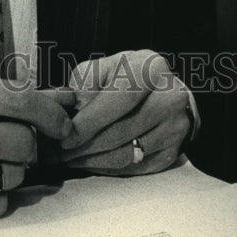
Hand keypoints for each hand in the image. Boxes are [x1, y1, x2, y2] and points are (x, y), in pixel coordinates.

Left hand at [56, 49, 190, 175]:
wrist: (163, 91)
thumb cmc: (125, 77)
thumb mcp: (103, 68)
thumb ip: (85, 85)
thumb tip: (72, 114)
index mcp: (150, 68)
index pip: (121, 98)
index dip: (91, 120)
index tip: (66, 136)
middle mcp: (170, 97)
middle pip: (123, 130)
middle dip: (86, 146)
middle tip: (61, 153)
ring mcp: (176, 127)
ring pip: (128, 154)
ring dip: (93, 160)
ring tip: (71, 158)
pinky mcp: (174, 152)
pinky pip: (135, 168)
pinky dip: (108, 168)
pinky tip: (91, 162)